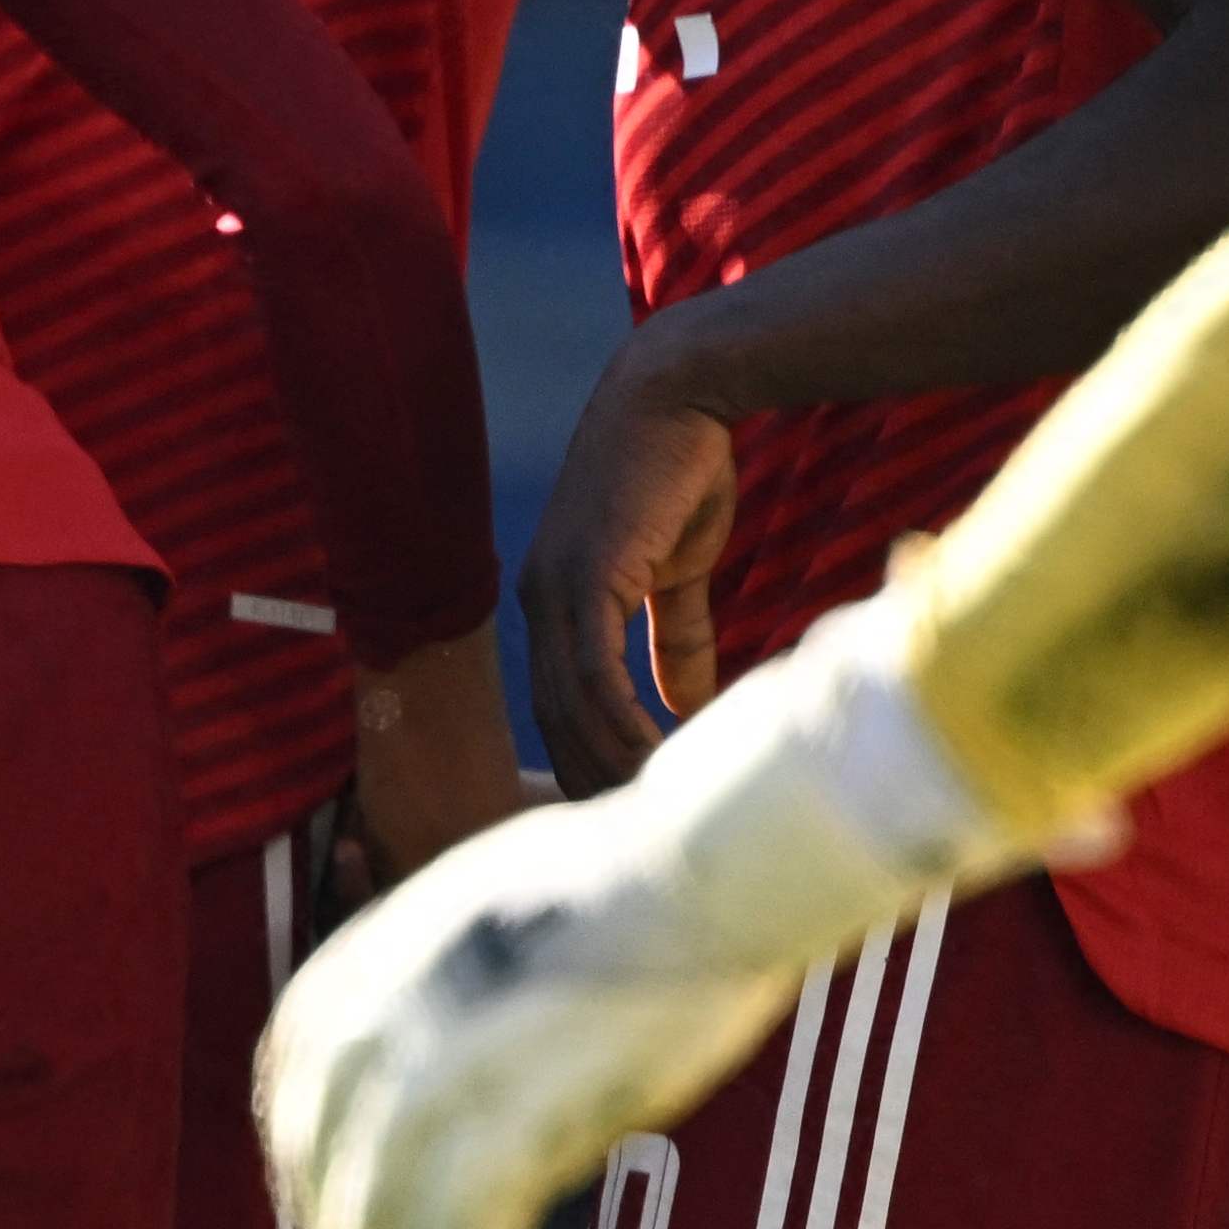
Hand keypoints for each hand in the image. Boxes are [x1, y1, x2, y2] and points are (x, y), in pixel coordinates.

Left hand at [262, 612, 1005, 1228]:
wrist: (713, 865)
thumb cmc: (631, 883)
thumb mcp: (490, 898)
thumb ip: (439, 973)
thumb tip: (425, 1049)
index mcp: (386, 940)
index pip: (298, 1060)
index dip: (304, 1141)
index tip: (325, 1193)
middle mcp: (400, 992)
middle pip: (319, 1133)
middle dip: (330, 1215)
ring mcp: (458, 1047)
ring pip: (377, 1188)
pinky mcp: (526, 1101)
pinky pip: (453, 1217)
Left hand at [519, 364, 740, 793]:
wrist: (678, 393)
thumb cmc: (679, 472)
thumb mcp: (679, 570)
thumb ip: (676, 637)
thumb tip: (689, 704)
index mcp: (554, 603)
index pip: (561, 708)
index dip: (594, 761)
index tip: (635, 808)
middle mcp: (539, 601)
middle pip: (557, 722)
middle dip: (599, 781)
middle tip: (647, 835)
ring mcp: (553, 588)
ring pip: (572, 708)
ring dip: (616, 762)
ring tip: (663, 807)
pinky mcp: (583, 575)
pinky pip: (595, 673)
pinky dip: (625, 721)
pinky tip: (662, 755)